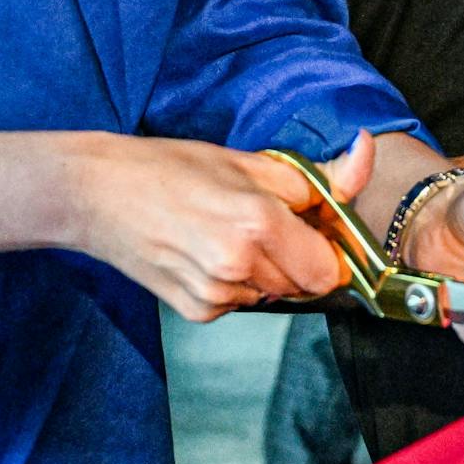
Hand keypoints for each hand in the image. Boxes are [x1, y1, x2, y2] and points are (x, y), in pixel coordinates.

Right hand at [62, 130, 378, 322]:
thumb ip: (317, 175)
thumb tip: (367, 151)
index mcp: (258, 221)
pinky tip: (205, 252)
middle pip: (306, 284)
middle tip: (263, 222)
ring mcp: (216, 295)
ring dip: (267, 270)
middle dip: (297, 256)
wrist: (96, 194)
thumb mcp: (247, 161)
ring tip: (226, 233)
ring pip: (274, 293)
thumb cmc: (169, 167)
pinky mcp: (197, 312)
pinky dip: (236, 283)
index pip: (330, 268)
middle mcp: (240, 266)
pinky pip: (242, 302)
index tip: (314, 229)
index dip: (328, 248)